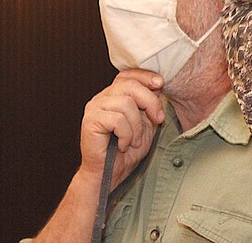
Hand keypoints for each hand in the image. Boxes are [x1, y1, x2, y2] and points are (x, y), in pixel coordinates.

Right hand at [78, 69, 164, 189]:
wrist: (108, 175)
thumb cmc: (125, 153)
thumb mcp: (144, 124)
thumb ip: (148, 106)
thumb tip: (158, 86)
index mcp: (112, 96)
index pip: (127, 75)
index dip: (145, 76)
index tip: (161, 84)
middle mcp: (101, 98)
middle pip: (130, 85)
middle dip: (150, 101)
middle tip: (158, 119)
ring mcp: (94, 108)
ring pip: (126, 103)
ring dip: (136, 126)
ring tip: (133, 140)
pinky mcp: (90, 121)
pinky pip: (117, 119)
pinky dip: (126, 135)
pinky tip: (123, 144)